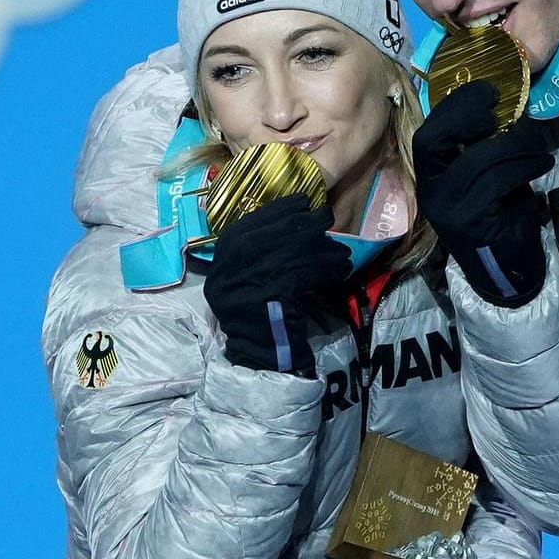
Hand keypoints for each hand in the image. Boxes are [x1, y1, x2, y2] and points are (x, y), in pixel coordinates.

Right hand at [203, 195, 351, 376]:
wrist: (261, 357)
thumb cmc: (261, 315)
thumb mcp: (249, 280)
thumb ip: (259, 252)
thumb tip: (294, 219)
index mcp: (218, 266)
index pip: (243, 228)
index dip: (274, 212)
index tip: (301, 200)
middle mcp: (224, 275)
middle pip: (265, 238)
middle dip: (299, 223)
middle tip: (325, 216)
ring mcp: (243, 288)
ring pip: (287, 256)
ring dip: (319, 249)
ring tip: (341, 250)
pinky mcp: (268, 301)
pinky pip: (301, 276)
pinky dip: (324, 270)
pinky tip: (339, 270)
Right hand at [414, 81, 554, 306]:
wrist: (508, 271)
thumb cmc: (500, 216)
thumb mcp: (487, 176)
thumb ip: (484, 148)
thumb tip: (507, 107)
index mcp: (430, 177)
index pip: (427, 134)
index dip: (454, 107)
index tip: (486, 90)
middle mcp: (430, 191)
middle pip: (432, 141)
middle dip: (465, 116)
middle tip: (499, 110)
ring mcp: (446, 208)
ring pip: (476, 160)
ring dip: (514, 144)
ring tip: (539, 144)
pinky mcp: (470, 222)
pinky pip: (497, 182)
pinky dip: (524, 167)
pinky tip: (542, 163)